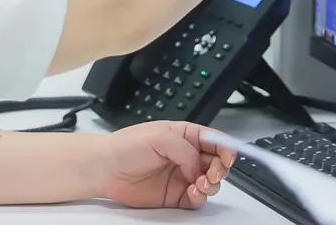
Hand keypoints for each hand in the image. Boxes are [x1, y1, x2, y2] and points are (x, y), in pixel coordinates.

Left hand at [88, 122, 235, 209]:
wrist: (105, 169)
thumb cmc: (126, 146)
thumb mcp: (160, 136)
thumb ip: (185, 149)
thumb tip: (197, 166)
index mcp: (185, 135)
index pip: (214, 140)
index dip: (226, 148)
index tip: (229, 156)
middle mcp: (186, 156)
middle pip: (216, 163)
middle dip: (221, 168)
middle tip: (214, 172)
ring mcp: (181, 176)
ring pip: (210, 182)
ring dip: (212, 183)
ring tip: (202, 183)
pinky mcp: (175, 195)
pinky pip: (197, 199)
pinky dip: (200, 197)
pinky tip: (194, 192)